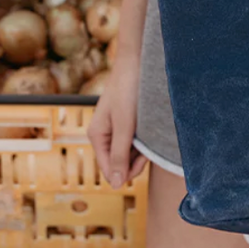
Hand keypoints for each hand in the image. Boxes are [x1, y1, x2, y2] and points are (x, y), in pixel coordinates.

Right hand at [87, 53, 146, 188]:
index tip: (144, 157)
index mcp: (97, 136)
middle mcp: (104, 135)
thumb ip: (120, 155)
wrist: (136, 62)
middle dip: (136, 160)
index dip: (127, 171)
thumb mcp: (125, 125)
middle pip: (120, 164)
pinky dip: (143, 140)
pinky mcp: (126, 123)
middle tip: (150, 143)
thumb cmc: (128, 90)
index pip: (109, 170)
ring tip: (151, 133)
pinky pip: (134, 142)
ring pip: (129, 153)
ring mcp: (115, 129)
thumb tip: (116, 185)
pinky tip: (150, 129)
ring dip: (142, 149)